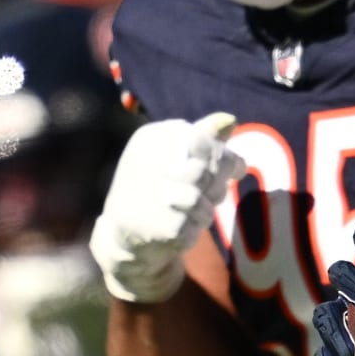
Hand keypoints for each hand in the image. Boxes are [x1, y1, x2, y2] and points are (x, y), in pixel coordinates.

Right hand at [89, 112, 244, 302]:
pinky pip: (200, 222)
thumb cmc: (158, 189)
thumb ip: (204, 136)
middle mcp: (147, 163)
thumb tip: (230, 119)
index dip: (225, 158)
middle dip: (216, 186)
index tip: (230, 171)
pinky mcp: (164, 226)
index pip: (203, 140)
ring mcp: (154, 196)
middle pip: (206, 170)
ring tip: (188, 212)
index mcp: (150, 138)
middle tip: (206, 195)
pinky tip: (181, 227)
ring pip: (206, 197)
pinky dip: (197, 227)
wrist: (124, 236)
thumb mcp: (176, 156)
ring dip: (206, 208)